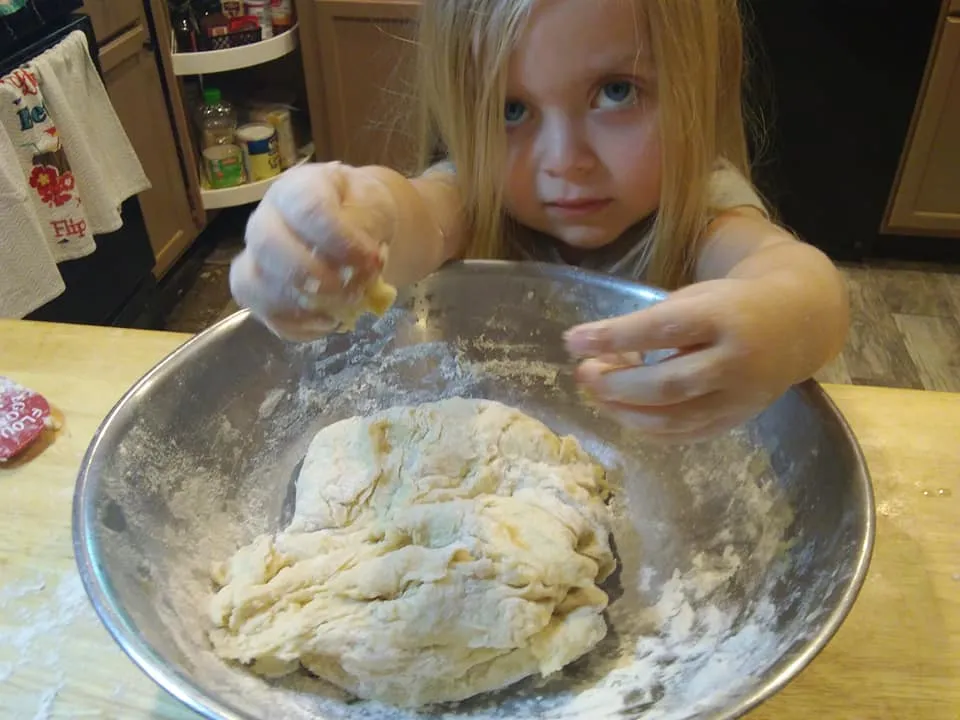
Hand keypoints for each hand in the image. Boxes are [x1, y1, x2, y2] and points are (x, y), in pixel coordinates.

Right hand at [230, 162, 395, 340]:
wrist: (354, 223)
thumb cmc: (360, 209)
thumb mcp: (373, 204)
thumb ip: (367, 226)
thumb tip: (363, 259)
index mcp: (296, 189)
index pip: (307, 208)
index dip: (339, 240)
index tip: (372, 260)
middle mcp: (266, 219)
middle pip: (267, 245)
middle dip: (312, 275)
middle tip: (352, 291)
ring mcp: (256, 256)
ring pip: (252, 283)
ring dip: (300, 305)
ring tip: (341, 311)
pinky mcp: (259, 290)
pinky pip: (263, 313)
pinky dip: (296, 327)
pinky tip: (328, 323)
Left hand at [563, 278, 799, 442]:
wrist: (796, 324)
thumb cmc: (731, 305)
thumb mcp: (698, 297)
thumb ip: (654, 322)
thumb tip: (597, 351)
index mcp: (724, 316)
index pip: (662, 329)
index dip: (613, 336)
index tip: (573, 340)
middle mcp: (736, 360)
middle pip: (667, 383)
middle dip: (616, 384)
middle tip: (584, 374)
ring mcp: (740, 397)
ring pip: (675, 417)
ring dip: (626, 411)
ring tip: (597, 395)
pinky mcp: (737, 419)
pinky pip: (687, 434)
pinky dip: (649, 430)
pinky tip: (624, 414)